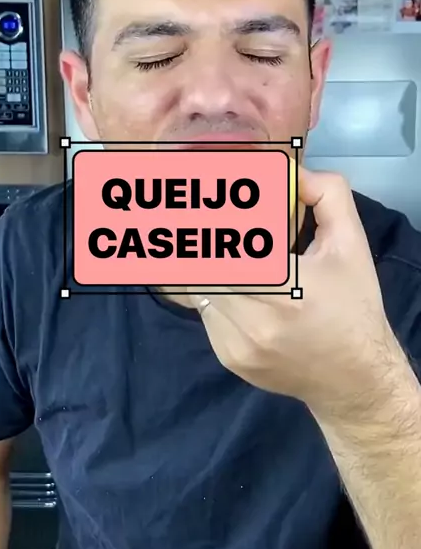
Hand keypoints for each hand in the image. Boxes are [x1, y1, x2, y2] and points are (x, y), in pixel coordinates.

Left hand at [189, 168, 403, 420]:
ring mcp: (236, 343)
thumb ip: (326, 195)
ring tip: (221, 252)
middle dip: (200, 238)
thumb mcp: (350, 244)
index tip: (204, 190)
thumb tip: (291, 170)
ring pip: (198, 289)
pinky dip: (213, 293)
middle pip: (200, 266)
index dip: (209, 216)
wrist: (355, 378)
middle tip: (193, 215)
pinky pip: (206, 313)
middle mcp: (253, 320)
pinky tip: (236, 285)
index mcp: (284, 287)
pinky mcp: (229, 357)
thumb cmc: (354, 305)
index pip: (226, 242)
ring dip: (206, 266)